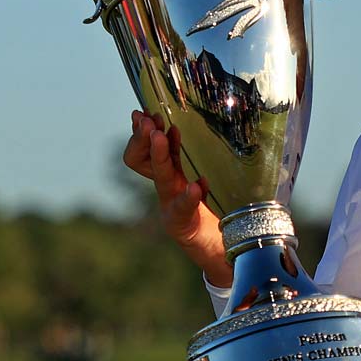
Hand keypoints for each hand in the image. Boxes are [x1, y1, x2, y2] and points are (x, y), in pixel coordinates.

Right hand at [121, 109, 228, 285]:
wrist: (221, 247)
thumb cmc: (216, 209)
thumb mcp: (204, 176)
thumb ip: (197, 158)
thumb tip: (190, 124)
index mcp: (171, 173)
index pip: (144, 150)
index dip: (140, 134)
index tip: (143, 113)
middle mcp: (166, 187)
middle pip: (143, 161)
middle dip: (143, 139)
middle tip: (147, 121)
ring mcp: (172, 205)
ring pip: (160, 178)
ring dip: (159, 156)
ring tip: (159, 136)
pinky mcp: (183, 224)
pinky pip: (183, 208)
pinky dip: (189, 197)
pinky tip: (195, 186)